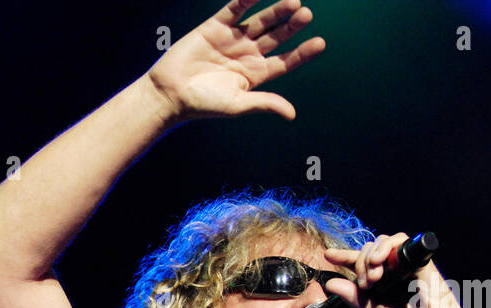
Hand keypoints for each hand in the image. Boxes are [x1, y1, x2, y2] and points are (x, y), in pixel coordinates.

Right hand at [146, 0, 325, 123]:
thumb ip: (264, 103)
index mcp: (255, 75)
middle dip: (291, 25)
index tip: (320, 42)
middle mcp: (247, 54)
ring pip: (261, 20)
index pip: (285, 61)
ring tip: (294, 2)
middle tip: (305, 14)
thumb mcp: (237, 104)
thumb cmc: (202, 104)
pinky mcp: (215, 26)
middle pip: (276, 36)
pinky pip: (235, 9)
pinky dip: (247, 0)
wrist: (170, 93)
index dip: (302, 52)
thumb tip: (292, 114)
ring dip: (277, 10)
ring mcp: (232, 39)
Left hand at [323, 233, 467, 307]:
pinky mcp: (417, 257)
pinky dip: (385, 247)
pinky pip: (400, 240)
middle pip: (367, 250)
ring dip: (370, 256)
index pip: (357, 262)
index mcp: (377, 280)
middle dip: (360, 263)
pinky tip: (379, 260)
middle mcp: (389, 268)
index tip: (328, 256)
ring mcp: (402, 261)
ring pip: (381, 242)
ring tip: (373, 277)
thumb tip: (330, 283)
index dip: (343, 256)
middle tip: (365, 284)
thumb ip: (351, 297)